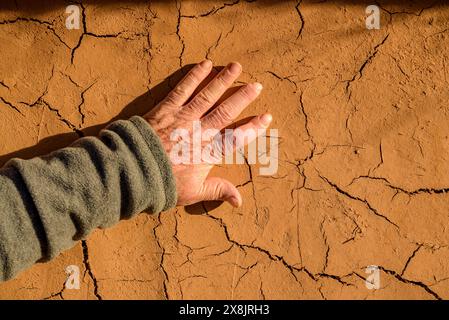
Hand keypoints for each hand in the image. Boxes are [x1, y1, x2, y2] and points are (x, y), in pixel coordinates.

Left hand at [143, 60, 271, 206]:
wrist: (133, 171)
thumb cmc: (163, 184)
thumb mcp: (193, 192)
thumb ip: (218, 191)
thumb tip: (240, 201)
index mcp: (208, 152)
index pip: (236, 138)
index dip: (253, 128)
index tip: (266, 117)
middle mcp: (199, 131)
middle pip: (225, 111)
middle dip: (242, 98)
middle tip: (257, 85)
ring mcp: (183, 118)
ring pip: (207, 96)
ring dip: (222, 80)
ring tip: (236, 67)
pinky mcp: (166, 109)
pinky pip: (182, 89)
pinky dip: (194, 76)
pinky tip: (204, 64)